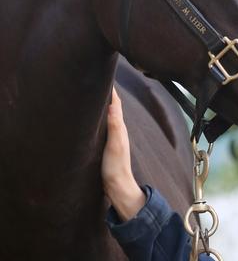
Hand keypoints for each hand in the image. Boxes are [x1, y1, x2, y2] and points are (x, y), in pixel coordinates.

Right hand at [102, 88, 145, 220]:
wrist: (118, 187)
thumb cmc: (116, 167)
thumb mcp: (115, 146)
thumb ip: (115, 126)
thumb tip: (114, 104)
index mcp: (120, 127)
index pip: (116, 103)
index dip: (111, 90)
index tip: (104, 74)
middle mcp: (118, 130)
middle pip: (112, 107)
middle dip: (106, 94)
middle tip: (96, 79)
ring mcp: (113, 138)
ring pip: (107, 116)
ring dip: (102, 105)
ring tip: (93, 94)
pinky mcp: (107, 146)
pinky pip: (103, 126)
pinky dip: (98, 118)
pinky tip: (93, 119)